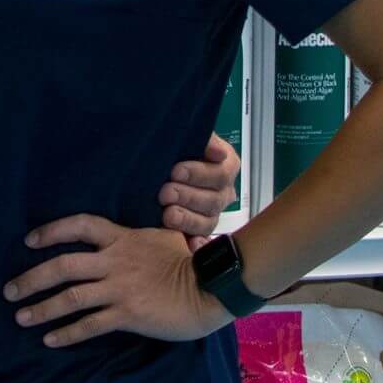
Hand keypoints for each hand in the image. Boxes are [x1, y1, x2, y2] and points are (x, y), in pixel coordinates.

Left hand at [2, 214, 230, 347]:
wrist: (210, 288)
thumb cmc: (188, 259)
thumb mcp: (158, 236)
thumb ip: (132, 237)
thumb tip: (117, 239)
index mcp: (121, 237)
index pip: (78, 225)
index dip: (51, 231)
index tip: (29, 241)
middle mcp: (114, 261)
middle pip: (63, 265)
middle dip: (31, 278)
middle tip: (8, 290)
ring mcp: (119, 289)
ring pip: (71, 297)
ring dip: (41, 307)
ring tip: (20, 316)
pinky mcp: (128, 315)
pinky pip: (90, 324)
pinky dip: (67, 332)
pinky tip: (50, 339)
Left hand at [158, 133, 240, 250]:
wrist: (156, 162)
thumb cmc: (174, 147)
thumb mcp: (186, 135)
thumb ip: (202, 138)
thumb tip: (218, 152)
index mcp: (225, 165)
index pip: (220, 173)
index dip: (199, 173)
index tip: (175, 170)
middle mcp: (222, 191)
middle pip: (213, 199)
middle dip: (187, 196)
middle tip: (164, 192)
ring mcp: (212, 213)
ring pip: (207, 222)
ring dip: (187, 219)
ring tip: (167, 215)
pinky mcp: (198, 230)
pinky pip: (202, 241)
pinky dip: (197, 244)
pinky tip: (189, 246)